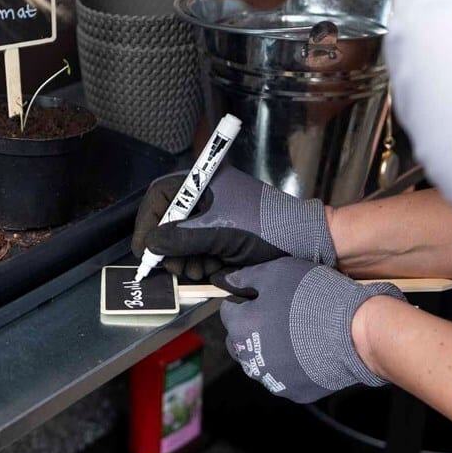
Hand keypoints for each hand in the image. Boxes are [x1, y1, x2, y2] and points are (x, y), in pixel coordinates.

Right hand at [131, 167, 336, 279]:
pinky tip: (211, 270)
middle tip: (174, 269)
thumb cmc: (267, 228)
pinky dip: (200, 264)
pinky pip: (198, 252)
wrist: (307, 243)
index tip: (144, 249)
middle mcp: (207, 198)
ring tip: (198, 271)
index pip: (162, 195)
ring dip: (185, 260)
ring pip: (182, 241)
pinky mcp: (223, 238)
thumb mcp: (221, 232)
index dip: (148, 221)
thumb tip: (150, 245)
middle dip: (168, 248)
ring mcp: (215, 219)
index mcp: (206, 181)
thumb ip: (181, 237)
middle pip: (168, 221)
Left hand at [219, 257, 403, 402]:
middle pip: (238, 340)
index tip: (262, 296)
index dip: (244, 300)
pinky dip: (290, 366)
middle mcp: (249, 358)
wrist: (354, 333)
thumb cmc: (313, 297)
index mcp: (240, 327)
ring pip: (259, 362)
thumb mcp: (278, 272)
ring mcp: (272, 379)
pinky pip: (284, 377)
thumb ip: (248, 277)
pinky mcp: (294, 392)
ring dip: (268, 349)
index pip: (228, 311)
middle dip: (250, 327)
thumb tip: (227, 281)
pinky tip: (307, 352)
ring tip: (294, 334)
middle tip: (277, 314)